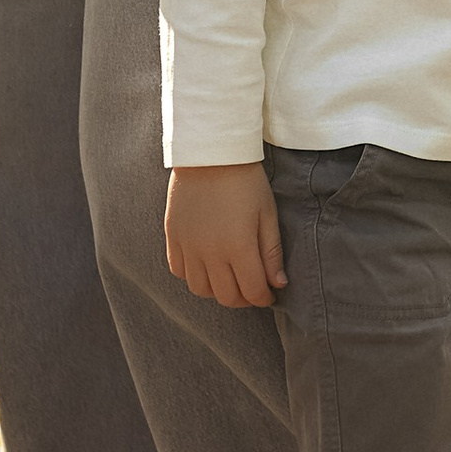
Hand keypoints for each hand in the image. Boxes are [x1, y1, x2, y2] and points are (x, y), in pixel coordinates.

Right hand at [164, 162, 285, 306]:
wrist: (211, 153)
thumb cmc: (246, 181)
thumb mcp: (267, 214)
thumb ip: (272, 252)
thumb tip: (278, 284)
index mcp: (238, 247)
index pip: (252, 291)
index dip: (264, 298)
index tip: (270, 294)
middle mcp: (210, 252)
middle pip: (226, 296)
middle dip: (243, 299)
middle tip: (253, 289)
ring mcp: (188, 246)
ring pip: (199, 290)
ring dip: (217, 291)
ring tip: (229, 279)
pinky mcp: (172, 236)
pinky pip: (178, 270)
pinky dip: (193, 275)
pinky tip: (206, 265)